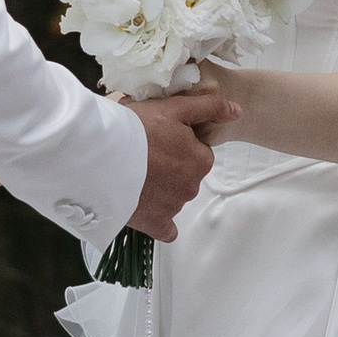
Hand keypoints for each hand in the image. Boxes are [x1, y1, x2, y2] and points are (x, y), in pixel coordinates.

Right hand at [123, 82, 236, 240]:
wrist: (101, 156)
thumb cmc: (136, 129)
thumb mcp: (175, 108)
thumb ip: (209, 108)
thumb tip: (236, 111)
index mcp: (201, 160)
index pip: (197, 151)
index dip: (178, 143)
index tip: (159, 138)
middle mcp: (192, 186)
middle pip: (186, 174)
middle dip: (170, 166)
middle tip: (145, 154)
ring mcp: (174, 207)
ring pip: (174, 196)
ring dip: (161, 188)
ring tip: (135, 173)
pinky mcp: (155, 223)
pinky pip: (166, 228)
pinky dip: (160, 220)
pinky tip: (149, 208)